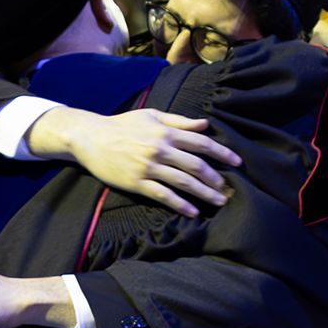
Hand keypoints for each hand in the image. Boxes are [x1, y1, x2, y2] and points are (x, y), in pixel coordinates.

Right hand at [30, 106, 235, 216]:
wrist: (90, 137)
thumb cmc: (122, 125)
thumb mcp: (152, 116)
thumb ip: (179, 121)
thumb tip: (205, 125)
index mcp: (166, 131)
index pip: (201, 143)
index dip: (222, 153)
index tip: (237, 162)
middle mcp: (160, 148)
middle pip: (196, 165)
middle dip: (215, 178)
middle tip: (228, 188)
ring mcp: (148, 167)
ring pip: (183, 182)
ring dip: (204, 193)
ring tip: (218, 201)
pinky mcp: (137, 182)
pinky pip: (163, 195)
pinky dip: (180, 204)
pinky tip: (192, 211)